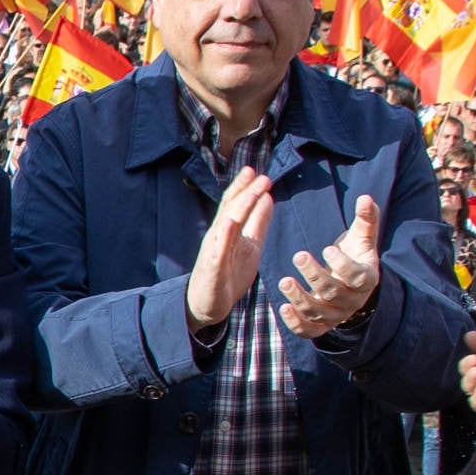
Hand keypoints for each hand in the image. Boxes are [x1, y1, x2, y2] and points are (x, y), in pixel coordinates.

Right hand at [187, 168, 275, 331]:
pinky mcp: (212, 268)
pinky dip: (223, 237)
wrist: (207, 304)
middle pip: (231, 209)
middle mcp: (218, 236)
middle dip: (246, 192)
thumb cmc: (228, 274)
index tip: (256, 171)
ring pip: (226, 225)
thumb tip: (268, 197)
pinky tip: (229, 224)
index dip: (244, 187)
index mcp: (228, 230)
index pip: (235, 203)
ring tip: (251, 193)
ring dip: (238, 208)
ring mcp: (214, 251)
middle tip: (262, 177)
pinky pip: (218, 251)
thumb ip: (258, 222)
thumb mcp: (249, 245)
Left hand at [277, 194, 385, 339]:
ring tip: (283, 281)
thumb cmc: (354, 255)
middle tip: (298, 255)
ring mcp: (336, 315)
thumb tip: (366, 198)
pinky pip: (309, 331)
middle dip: (315, 276)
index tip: (327, 249)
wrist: (350, 283)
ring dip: (300, 298)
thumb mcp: (362, 237)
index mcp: (366, 278)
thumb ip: (366, 219)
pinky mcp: (321, 325)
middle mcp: (352, 301)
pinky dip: (296, 323)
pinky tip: (283, 307)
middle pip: (334, 293)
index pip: (356, 276)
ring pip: (319, 313)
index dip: (342, 265)